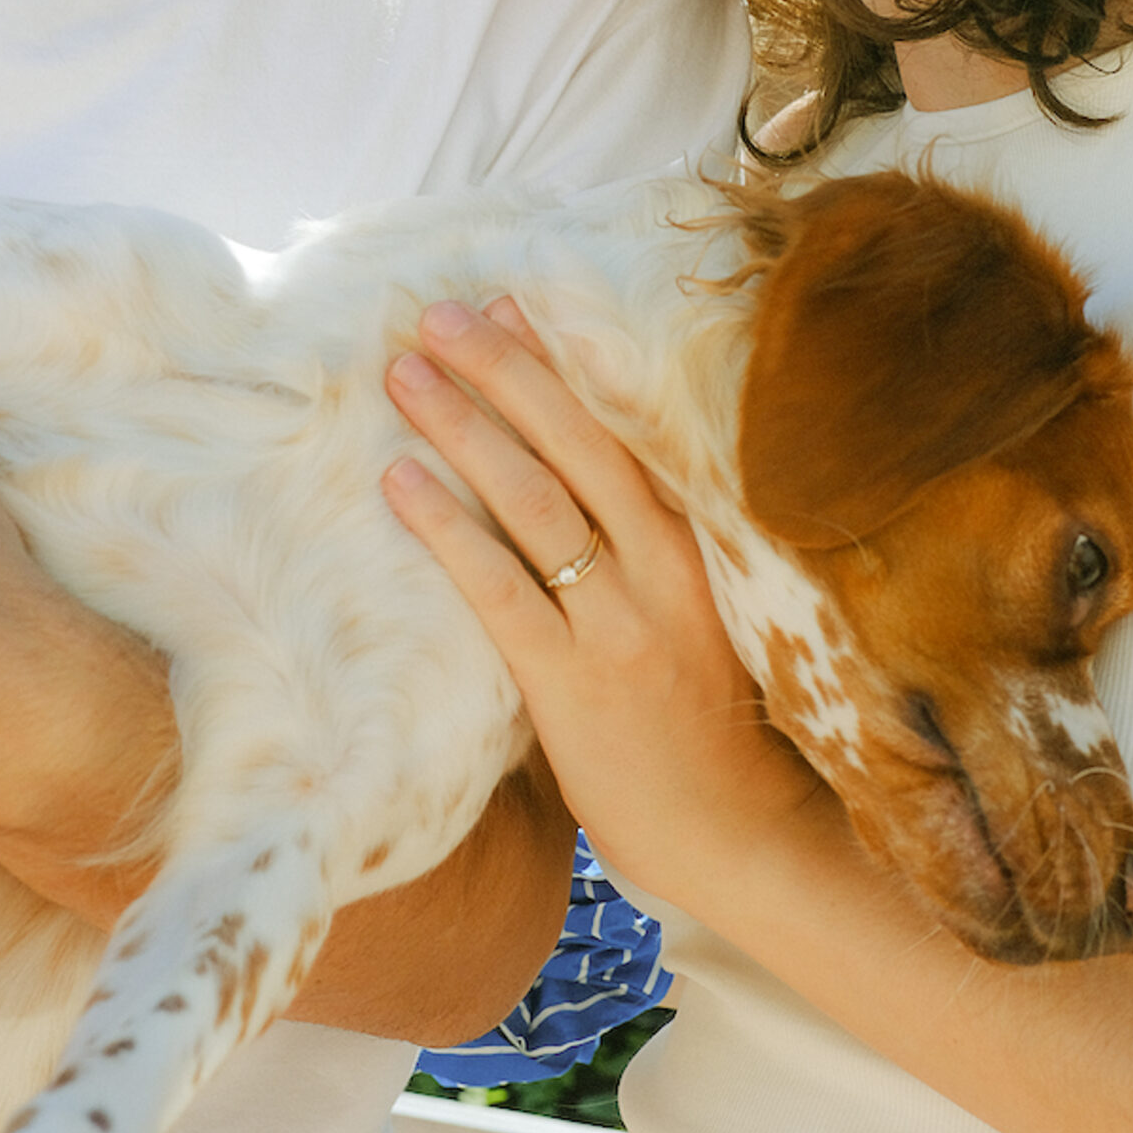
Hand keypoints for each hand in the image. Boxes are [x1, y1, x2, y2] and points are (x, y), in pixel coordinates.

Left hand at [383, 299, 824, 900]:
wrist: (734, 830)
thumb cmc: (704, 721)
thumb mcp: (694, 613)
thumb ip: (641, 551)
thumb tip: (559, 481)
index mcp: (695, 541)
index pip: (619, 428)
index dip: (559, 363)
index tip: (510, 302)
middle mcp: (661, 567)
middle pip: (572, 442)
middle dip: (501, 369)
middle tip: (438, 315)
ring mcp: (618, 623)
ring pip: (531, 499)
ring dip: (463, 426)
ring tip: (405, 373)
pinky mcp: (572, 681)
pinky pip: (497, 587)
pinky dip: (445, 526)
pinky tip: (398, 481)